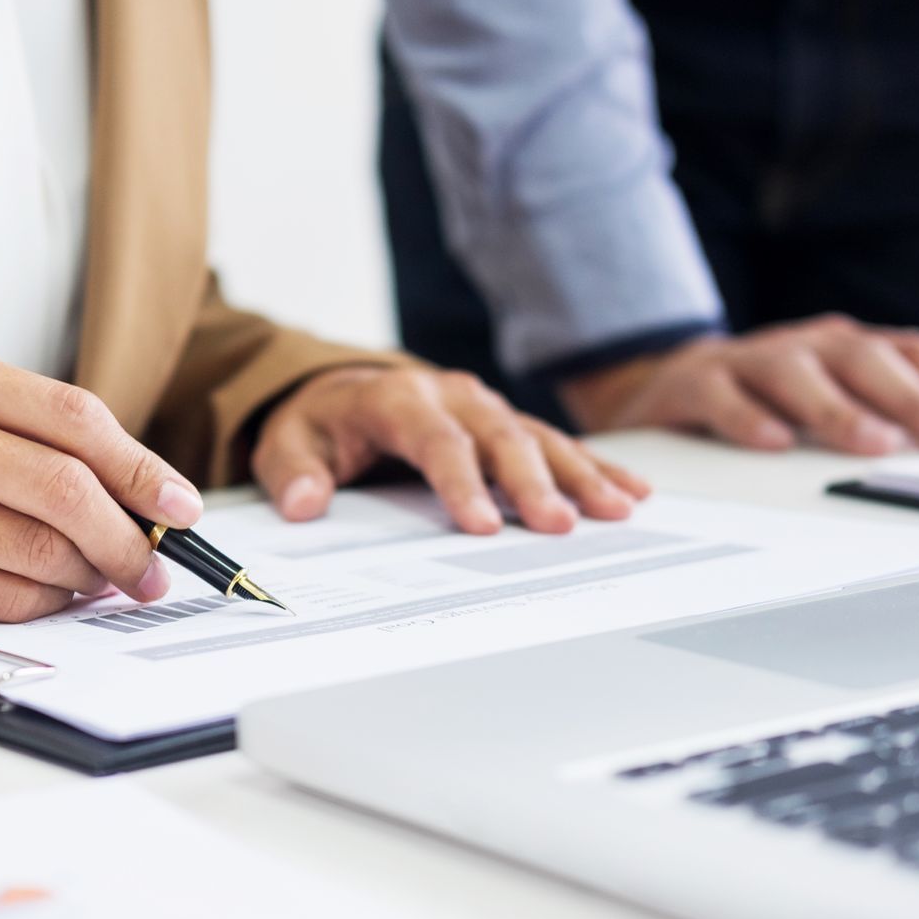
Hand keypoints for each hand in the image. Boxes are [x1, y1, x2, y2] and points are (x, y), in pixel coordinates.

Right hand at [0, 339, 202, 620]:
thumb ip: (25, 429)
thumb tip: (135, 495)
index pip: (72, 417)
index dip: (142, 468)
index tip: (180, 506)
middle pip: (64, 489)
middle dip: (127, 538)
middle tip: (152, 567)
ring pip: (36, 550)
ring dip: (88, 577)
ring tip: (103, 581)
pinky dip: (43, 604)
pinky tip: (53, 597)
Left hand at [251, 366, 649, 534]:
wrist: (340, 391)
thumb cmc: (320, 425)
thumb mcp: (287, 443)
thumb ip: (292, 472)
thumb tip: (303, 503)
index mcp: (397, 398)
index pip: (436, 441)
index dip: (461, 484)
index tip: (480, 527)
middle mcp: (450, 395)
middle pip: (499, 437)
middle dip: (532, 482)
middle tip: (559, 525)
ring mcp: (484, 406)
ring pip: (538, 437)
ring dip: (579, 473)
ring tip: (616, 509)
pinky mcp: (505, 421)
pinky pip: (555, 441)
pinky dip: (594, 465)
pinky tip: (630, 490)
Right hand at [559, 314, 918, 454]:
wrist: (666, 385)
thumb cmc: (765, 400)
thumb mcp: (831, 402)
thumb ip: (887, 416)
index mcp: (847, 346)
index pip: (915, 354)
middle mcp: (806, 344)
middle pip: (866, 361)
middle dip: (916, 402)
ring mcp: (749, 359)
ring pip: (798, 374)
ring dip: (839, 408)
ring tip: (873, 443)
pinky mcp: (695, 382)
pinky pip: (722, 396)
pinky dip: (748, 417)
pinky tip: (772, 442)